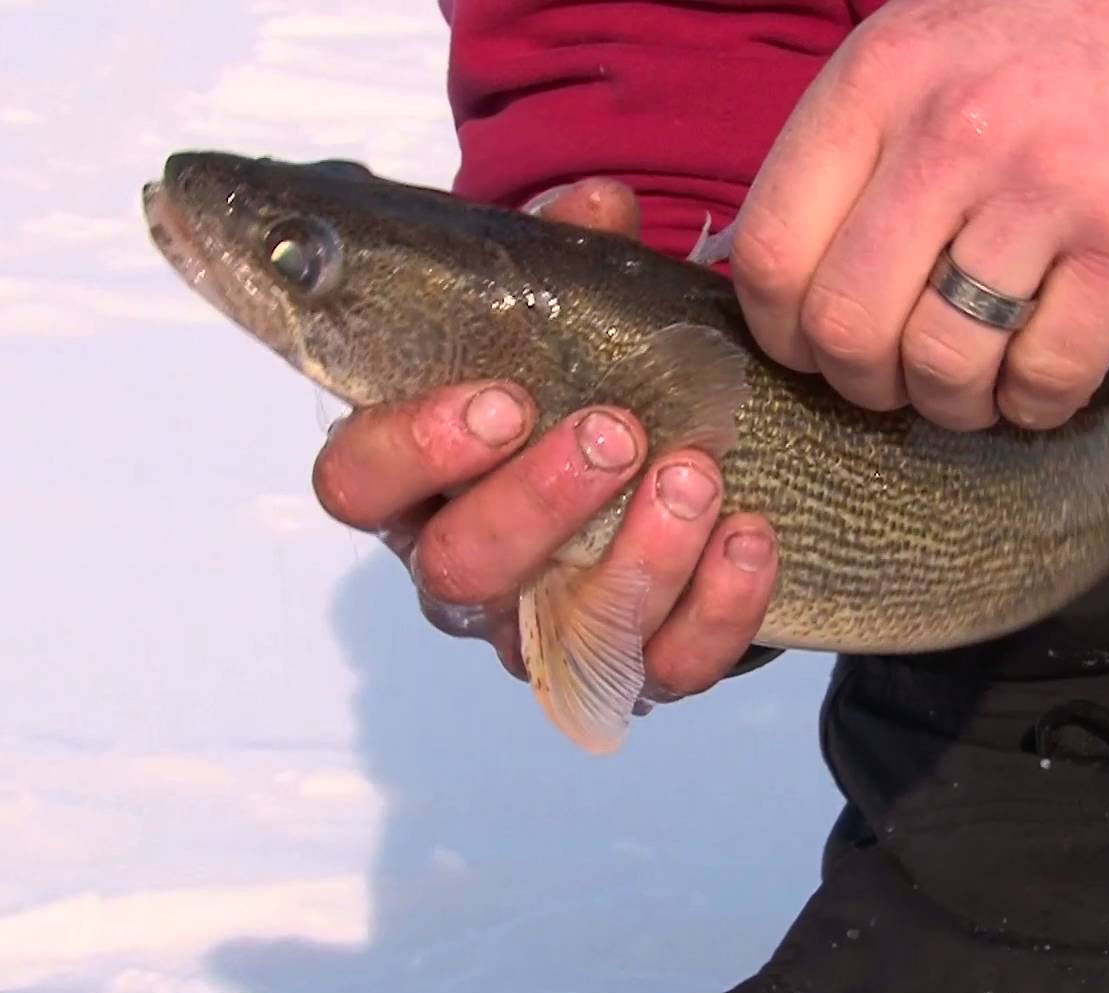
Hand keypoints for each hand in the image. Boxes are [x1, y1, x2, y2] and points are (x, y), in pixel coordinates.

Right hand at [311, 179, 778, 716]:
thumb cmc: (599, 389)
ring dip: (636, 556)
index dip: (414, 451)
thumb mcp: (580, 320)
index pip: (356, 485)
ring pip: (562, 632)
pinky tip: (752, 539)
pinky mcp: (633, 672)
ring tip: (698, 477)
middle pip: (455, 570)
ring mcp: (546, 632)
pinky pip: (664, 672)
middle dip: (536, 503)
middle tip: (615, 433)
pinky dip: (715, 610)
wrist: (691, 469)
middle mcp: (464, 568)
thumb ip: (574, 264)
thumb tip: (598, 203)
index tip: (501, 400)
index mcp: (420, 480)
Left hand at [728, 0, 1108, 429]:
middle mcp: (954, 131)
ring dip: (947, 403)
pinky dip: (1032, 405)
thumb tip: (781, 279)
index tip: (808, 348)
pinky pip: (1048, 376)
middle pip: (846, 326)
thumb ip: (852, 150)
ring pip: (942, 363)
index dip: (778, 332)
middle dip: (859, 383)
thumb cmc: (1059, 44)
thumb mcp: (928, 52)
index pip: (772, 251)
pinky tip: (1038, 382)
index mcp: (880, 82)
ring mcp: (1049, 187)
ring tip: (967, 386)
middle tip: (891, 380)